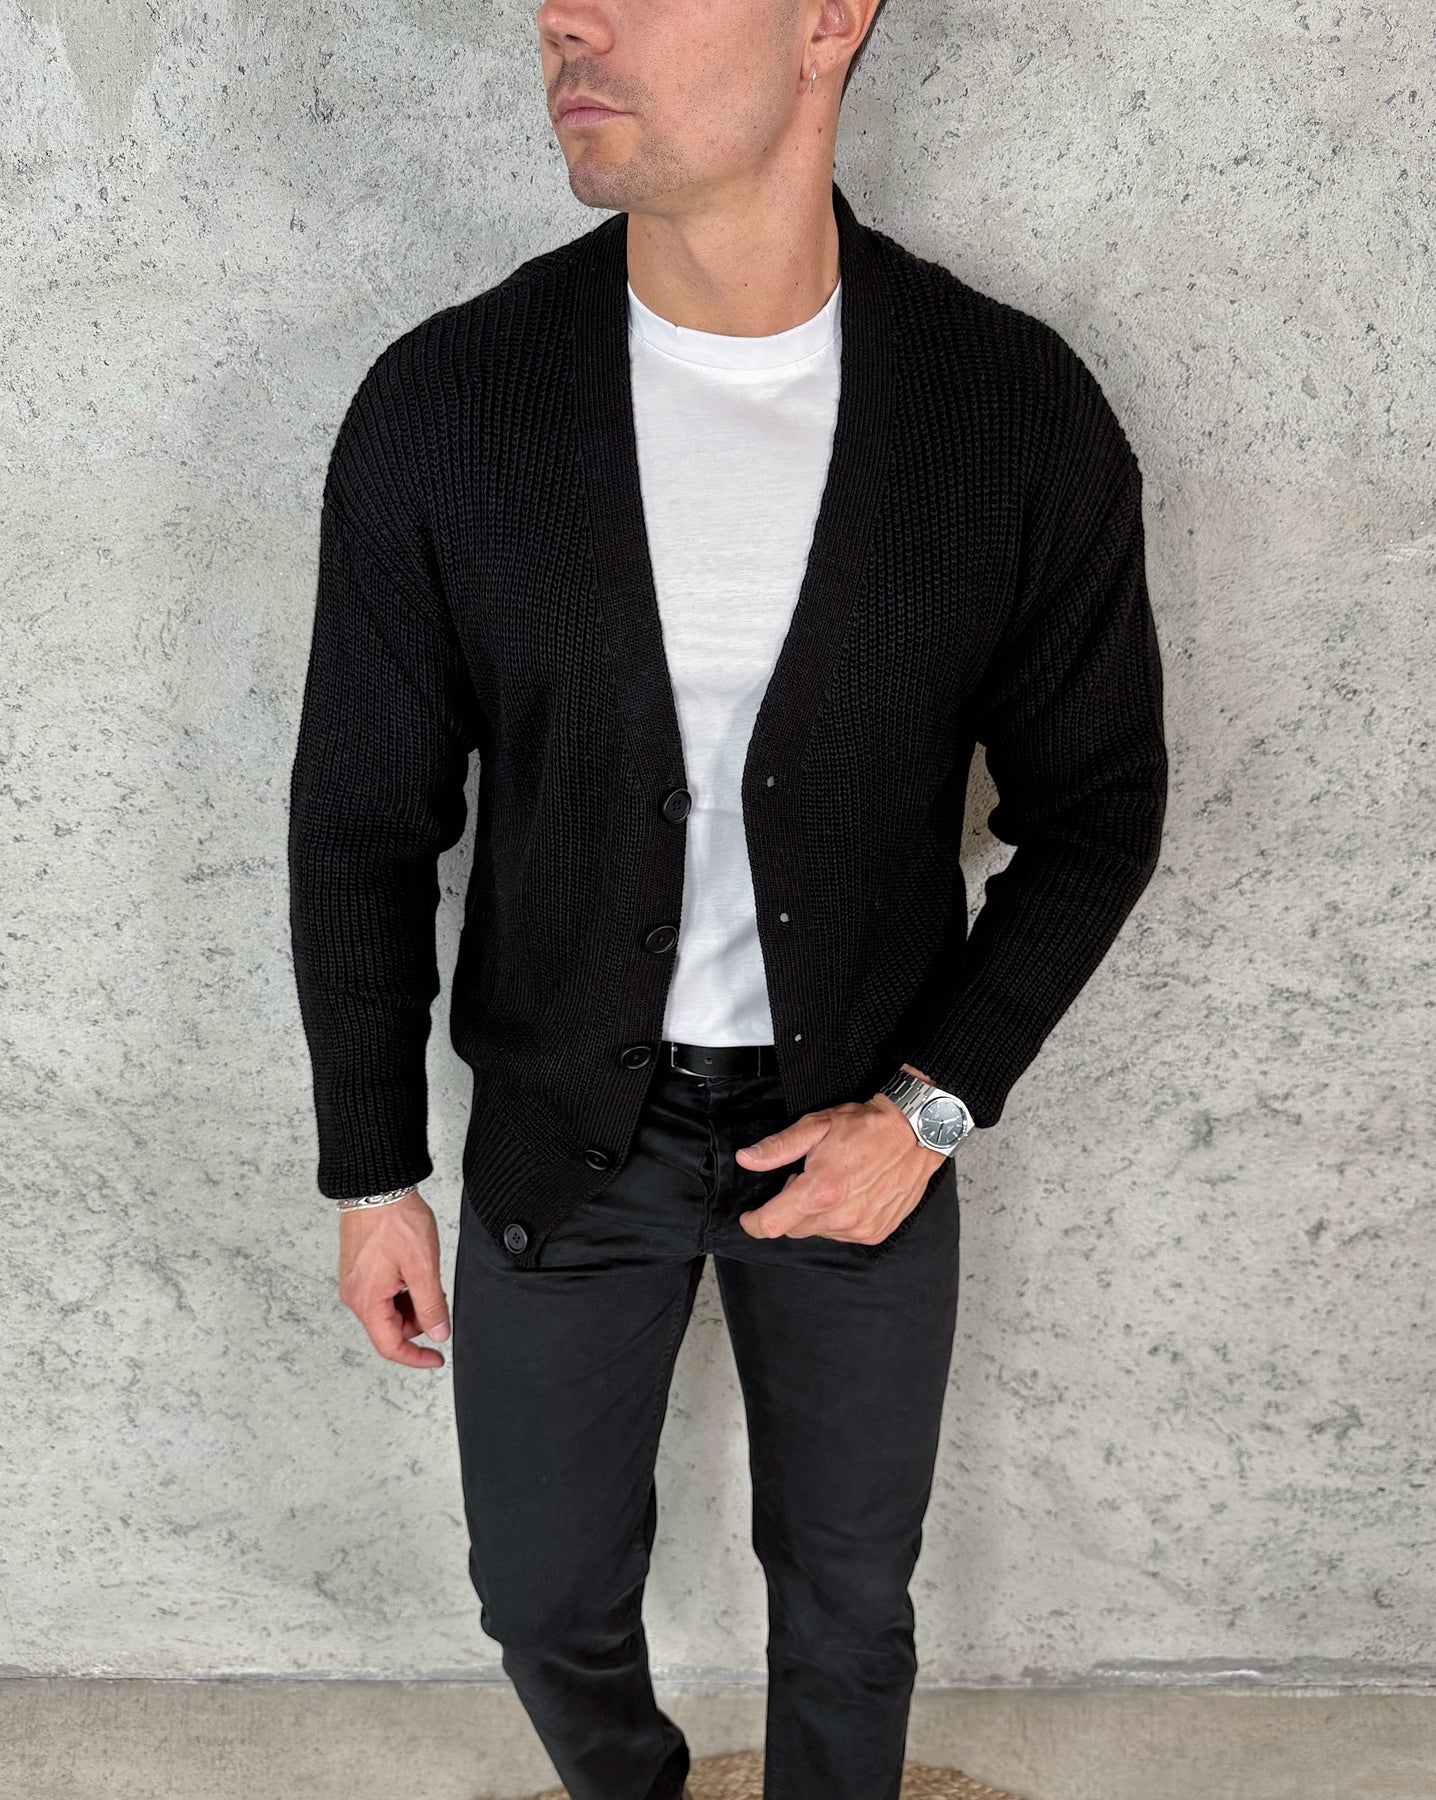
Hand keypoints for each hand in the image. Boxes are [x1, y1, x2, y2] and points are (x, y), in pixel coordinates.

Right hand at [338, 1189, 451, 1366]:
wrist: (376, 1187)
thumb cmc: (395, 1221)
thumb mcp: (423, 1268)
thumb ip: (431, 1306)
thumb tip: (438, 1333)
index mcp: (367, 1301)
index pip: (390, 1346)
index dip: (416, 1357)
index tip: (437, 1358)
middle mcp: (354, 1295)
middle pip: (389, 1327)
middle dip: (417, 1320)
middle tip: (437, 1296)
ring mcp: (354, 1281)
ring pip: (387, 1309)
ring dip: (410, 1302)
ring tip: (424, 1275)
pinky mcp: (358, 1268)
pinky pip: (381, 1292)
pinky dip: (401, 1289)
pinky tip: (412, 1268)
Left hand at [734, 1093, 947, 1245]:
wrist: (915, 1133)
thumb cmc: (866, 1127)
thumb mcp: (816, 1127)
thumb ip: (778, 1148)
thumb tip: (746, 1159)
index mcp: (819, 1192)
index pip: (771, 1224)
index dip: (754, 1222)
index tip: (750, 1216)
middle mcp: (840, 1217)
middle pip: (793, 1228)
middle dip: (790, 1208)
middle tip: (805, 1178)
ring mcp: (860, 1228)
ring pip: (819, 1232)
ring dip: (816, 1214)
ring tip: (833, 1183)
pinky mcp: (875, 1233)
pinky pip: (843, 1234)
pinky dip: (839, 1219)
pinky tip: (851, 1194)